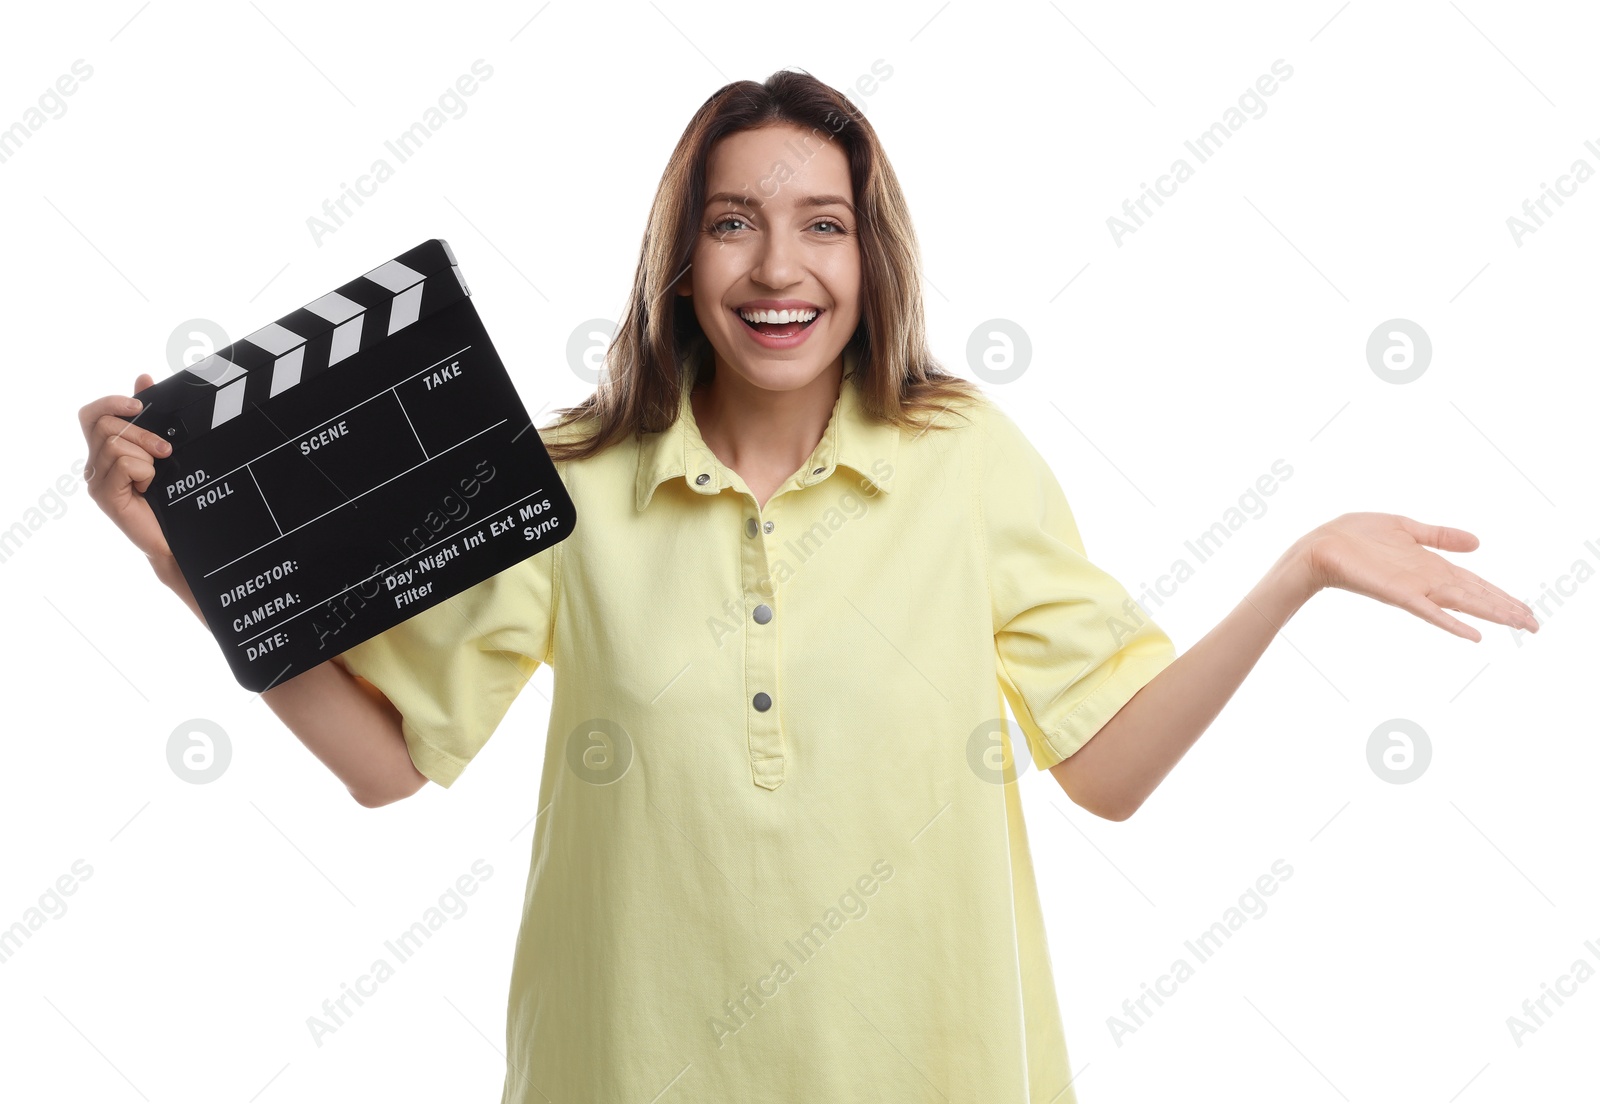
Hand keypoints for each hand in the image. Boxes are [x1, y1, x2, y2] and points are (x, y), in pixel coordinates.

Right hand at [78, 372, 176, 569]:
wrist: (176, 536)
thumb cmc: (170, 494)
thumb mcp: (161, 450)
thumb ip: (148, 417)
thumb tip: (143, 378)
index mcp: (104, 450)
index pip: (90, 414)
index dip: (111, 402)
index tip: (139, 404)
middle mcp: (95, 464)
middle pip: (106, 426)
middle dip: (143, 433)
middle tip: (165, 452)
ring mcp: (96, 481)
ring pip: (116, 444)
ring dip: (146, 457)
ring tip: (154, 476)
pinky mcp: (105, 496)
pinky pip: (124, 465)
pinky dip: (145, 473)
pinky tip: (148, 488)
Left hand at [1293, 512, 1537, 641]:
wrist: (1321, 545)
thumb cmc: (1356, 536)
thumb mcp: (1405, 527)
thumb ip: (1440, 536)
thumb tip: (1477, 542)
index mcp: (1431, 565)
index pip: (1475, 583)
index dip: (1501, 595)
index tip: (1527, 609)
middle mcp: (1427, 580)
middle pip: (1475, 596)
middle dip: (1506, 609)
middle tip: (1536, 626)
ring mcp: (1414, 588)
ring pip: (1461, 605)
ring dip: (1491, 615)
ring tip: (1520, 625)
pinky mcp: (1397, 593)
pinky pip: (1428, 612)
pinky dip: (1451, 623)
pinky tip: (1474, 636)